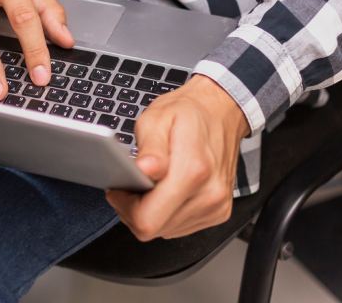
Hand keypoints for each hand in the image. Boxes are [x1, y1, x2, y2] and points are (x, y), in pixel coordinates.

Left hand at [106, 75, 249, 239]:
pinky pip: (181, 227)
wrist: (221, 111)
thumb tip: (143, 170)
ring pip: (166, 231)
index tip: (120, 189)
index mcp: (192, 170)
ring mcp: (216, 206)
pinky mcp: (219, 212)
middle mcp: (209, 194)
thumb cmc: (188, 113)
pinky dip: (168, 213)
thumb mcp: (157, 118)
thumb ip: (150, 148)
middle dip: (135, 210)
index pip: (147, 219)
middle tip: (133, 183)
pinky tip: (168, 190)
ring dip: (152, 212)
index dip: (125, 208)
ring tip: (152, 183)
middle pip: (154, 229)